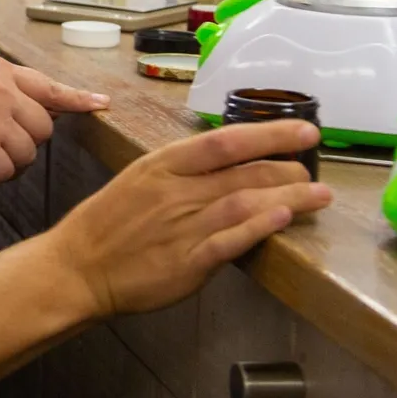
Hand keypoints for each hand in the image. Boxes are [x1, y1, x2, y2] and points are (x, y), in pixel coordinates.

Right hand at [44, 121, 333, 318]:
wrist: (77, 267)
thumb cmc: (107, 223)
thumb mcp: (139, 180)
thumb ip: (182, 172)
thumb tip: (228, 165)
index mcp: (162, 165)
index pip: (225, 141)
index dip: (269, 132)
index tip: (304, 129)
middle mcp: (175, 191)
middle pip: (243, 171)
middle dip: (287, 167)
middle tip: (313, 170)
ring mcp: (181, 226)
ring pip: (244, 202)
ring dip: (287, 196)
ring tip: (319, 195)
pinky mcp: (186, 262)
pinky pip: (228, 241)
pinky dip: (256, 228)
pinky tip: (280, 218)